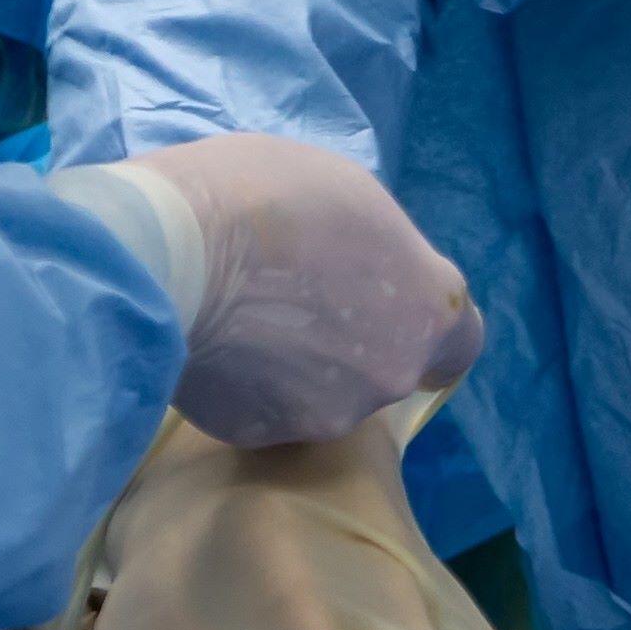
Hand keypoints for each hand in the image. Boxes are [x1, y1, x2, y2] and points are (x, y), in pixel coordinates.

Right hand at [54, 132, 484, 447]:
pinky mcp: (262, 435)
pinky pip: (261, 412)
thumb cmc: (266, 196)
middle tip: (293, 305)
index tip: (397, 321)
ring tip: (243, 323)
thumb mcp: (349, 194)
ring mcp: (328, 413)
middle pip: (382, 366)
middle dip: (350, 345)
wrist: (171, 251)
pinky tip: (211, 349)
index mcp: (428, 306)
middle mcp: (393, 371)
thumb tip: (363, 267)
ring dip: (296, 370)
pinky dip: (244, 390)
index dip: (426, 332)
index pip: (459, 343)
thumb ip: (375, 249)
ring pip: (321, 395)